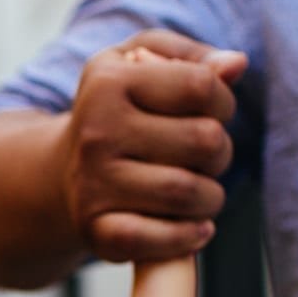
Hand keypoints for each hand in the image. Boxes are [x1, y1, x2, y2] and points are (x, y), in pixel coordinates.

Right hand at [59, 30, 245, 263]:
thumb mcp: (141, 64)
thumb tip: (235, 65)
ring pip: (188, 192)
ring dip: (211, 197)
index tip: (209, 113)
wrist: (62, 172)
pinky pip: (155, 239)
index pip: (201, 85)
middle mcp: (96, 133)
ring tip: (200, 193)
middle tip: (203, 158)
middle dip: (220, 152)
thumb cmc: (118, 111)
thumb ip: (192, 57)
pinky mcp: (95, 229)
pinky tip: (195, 228)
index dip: (222, 101)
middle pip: (205, 140)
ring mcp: (93, 184)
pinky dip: (187, 238)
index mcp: (108, 82)